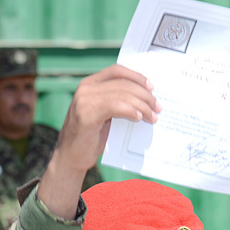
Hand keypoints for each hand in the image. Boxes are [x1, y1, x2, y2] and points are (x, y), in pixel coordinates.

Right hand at [40, 65, 160, 217]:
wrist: (71, 158)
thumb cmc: (91, 137)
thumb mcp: (105, 115)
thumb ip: (118, 102)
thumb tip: (146, 98)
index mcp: (90, 84)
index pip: (117, 71)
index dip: (137, 76)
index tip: (152, 87)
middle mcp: (85, 88)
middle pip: (123, 83)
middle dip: (144, 95)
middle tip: (157, 108)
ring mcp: (84, 101)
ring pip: (121, 94)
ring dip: (141, 105)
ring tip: (152, 117)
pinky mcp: (86, 115)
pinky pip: (114, 107)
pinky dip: (129, 110)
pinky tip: (138, 118)